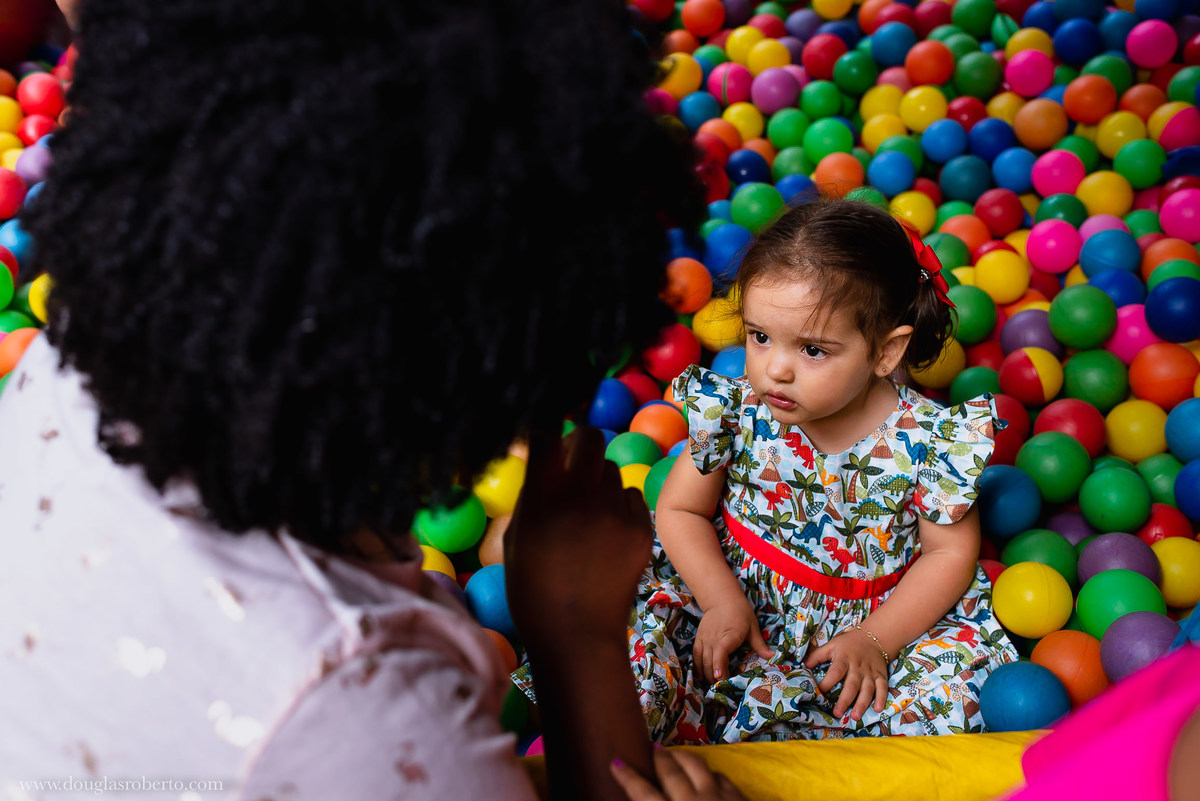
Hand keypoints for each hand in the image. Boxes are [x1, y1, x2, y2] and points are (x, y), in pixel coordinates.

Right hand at [504, 426, 652, 642]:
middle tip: (574, 462)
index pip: (545, 432)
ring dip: (599, 481)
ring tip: (589, 516)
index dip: (545, 426)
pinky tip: (608, 535)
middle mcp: (579, 496)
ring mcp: (614, 511)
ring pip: (610, 470)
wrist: (576, 636)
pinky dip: (621, 507)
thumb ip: (532, 495)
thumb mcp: (516, 538)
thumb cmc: (533, 590)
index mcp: (540, 498)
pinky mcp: (642, 528)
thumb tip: (544, 460)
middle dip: (580, 441)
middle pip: (588, 436)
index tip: (546, 435)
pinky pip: (632, 497)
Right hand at [611, 749, 745, 800]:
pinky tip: (708, 775)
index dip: (628, 777)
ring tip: (674, 753)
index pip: (643, 793)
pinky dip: (710, 773)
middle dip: (658, 757)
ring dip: (682, 756)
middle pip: (670, 770)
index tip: (616, 763)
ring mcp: (717, 797)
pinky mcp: (738, 799)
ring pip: (696, 765)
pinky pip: (721, 776)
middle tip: (651, 749)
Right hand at [694, 594, 772, 683]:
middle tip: (723, 689)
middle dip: (715, 677)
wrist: (722, 598)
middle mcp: (714, 639)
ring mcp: (704, 639)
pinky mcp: (699, 639)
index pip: (720, 653)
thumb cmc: (740, 612)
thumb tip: (772, 657)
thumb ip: (759, 644)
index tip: (720, 678)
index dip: (719, 666)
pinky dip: (697, 667)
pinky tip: (701, 676)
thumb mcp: (752, 627)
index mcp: (728, 636)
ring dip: (707, 675)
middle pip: (710, 662)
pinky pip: (696, 655)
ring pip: (702, 661)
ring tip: (713, 686)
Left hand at [802, 626, 889, 720]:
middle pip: (851, 685)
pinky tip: (878, 709)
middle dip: (845, 700)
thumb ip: (817, 656)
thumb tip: (803, 666)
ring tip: (855, 717)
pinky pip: (882, 688)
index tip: (818, 693)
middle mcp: (857, 667)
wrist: (873, 637)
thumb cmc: (848, 644)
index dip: (826, 683)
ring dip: (862, 704)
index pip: (834, 672)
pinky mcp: (881, 676)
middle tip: (837, 713)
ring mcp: (870, 673)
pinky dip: (882, 698)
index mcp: (843, 659)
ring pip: (867, 689)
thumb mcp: (831, 645)